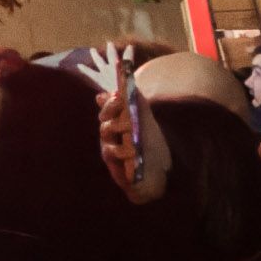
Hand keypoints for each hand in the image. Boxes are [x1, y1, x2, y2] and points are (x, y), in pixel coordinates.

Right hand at [100, 82, 170, 203]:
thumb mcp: (147, 123)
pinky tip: (131, 149)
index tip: (117, 92)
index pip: (108, 106)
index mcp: (117, 120)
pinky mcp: (112, 161)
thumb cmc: (150, 147)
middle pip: (104, 116)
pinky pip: (111, 152)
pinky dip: (121, 150)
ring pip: (106, 131)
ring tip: (129, 125)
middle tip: (119, 101)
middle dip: (110, 107)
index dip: (109, 98)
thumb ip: (138, 104)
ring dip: (116, 126)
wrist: (155, 173)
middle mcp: (110, 132)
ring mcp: (109, 146)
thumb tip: (130, 86)